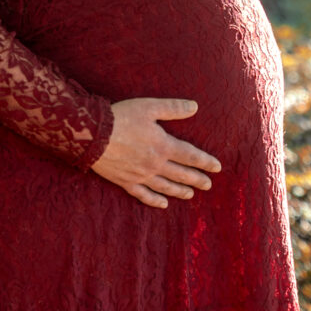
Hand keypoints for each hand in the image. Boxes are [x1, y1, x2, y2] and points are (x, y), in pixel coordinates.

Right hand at [90, 98, 221, 207]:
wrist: (92, 135)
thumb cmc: (121, 117)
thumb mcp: (149, 107)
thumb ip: (173, 108)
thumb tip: (195, 107)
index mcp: (163, 145)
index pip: (190, 155)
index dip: (205, 162)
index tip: (217, 168)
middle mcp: (155, 164)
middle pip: (181, 174)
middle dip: (197, 179)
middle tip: (208, 185)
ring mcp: (141, 175)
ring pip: (166, 186)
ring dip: (180, 191)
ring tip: (191, 194)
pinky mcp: (126, 181)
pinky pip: (144, 195)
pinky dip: (155, 200)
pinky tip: (163, 204)